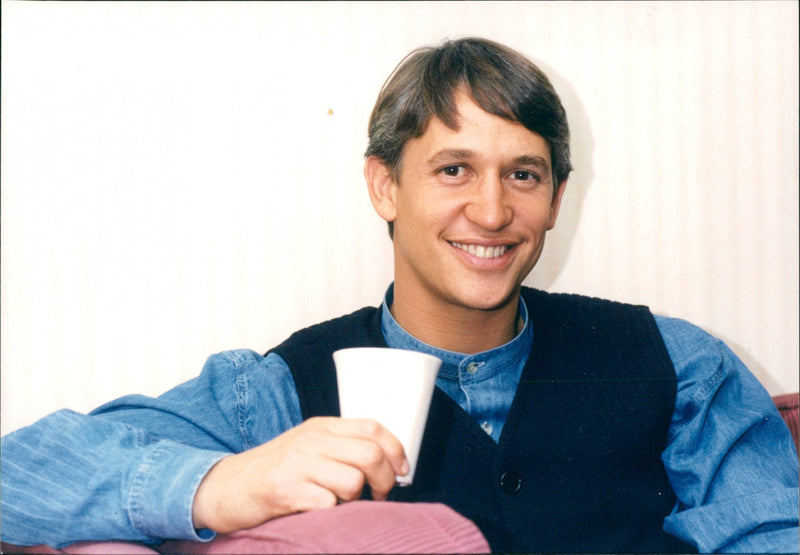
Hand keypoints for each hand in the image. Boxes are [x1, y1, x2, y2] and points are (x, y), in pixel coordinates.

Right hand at [191, 417, 408, 532]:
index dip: (395, 449)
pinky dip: (332, 512)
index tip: (403, 470)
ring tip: (341, 502)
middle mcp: (311, 440)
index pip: (372, 427)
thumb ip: (340, 446)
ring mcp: (298, 464)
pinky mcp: (285, 490)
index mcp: (321, 426)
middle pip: (369, 454)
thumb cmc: (276, 469)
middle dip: (384, 480)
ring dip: (356, 499)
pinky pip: (329, 503)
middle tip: (379, 495)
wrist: (226, 486)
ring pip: (353, 480)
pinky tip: (319, 510)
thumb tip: (388, 463)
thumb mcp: (308, 446)